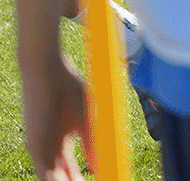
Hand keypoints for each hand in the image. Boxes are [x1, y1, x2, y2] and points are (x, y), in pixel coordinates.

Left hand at [21, 59, 88, 179]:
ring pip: (51, 178)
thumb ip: (91, 142)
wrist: (48, 73)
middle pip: (60, 176)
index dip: (81, 178)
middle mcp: (48, 147)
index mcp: (61, 139)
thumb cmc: (69, 89)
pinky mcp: (35, 147)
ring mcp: (40, 148)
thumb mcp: (87, 119)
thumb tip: (99, 164)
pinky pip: (45, 176)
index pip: (70, 167)